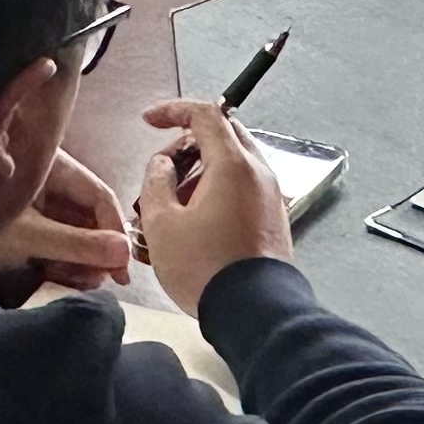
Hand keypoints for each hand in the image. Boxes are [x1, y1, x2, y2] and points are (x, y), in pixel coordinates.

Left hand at [0, 148, 134, 292]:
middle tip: (101, 282)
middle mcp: (47, 177)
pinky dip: (60, 257)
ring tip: (80, 283)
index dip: (116, 231)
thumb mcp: (28, 235)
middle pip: (87, 213)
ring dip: (80, 257)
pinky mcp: (22, 219)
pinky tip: (61, 277)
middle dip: (97, 249)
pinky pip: (53, 236)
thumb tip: (124, 254)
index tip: (123, 268)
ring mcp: (33, 198)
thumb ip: (77, 244)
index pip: (98, 195)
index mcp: (52, 165)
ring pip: (72, 228)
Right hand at [137, 98, 292, 320]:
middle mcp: (259, 173)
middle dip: (189, 141)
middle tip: (163, 165)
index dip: (173, 110)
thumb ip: (156, 182)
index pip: (205, 114)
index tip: (149, 120)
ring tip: (175, 200)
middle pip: (224, 134)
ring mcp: (271, 197)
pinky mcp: (274, 220)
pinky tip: (197, 219)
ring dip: (203, 168)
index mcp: (233, 165)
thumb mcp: (162, 224)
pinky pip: (245, 188)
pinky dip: (219, 188)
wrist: (254, 313)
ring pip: (235, 162)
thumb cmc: (206, 268)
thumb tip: (162, 165)